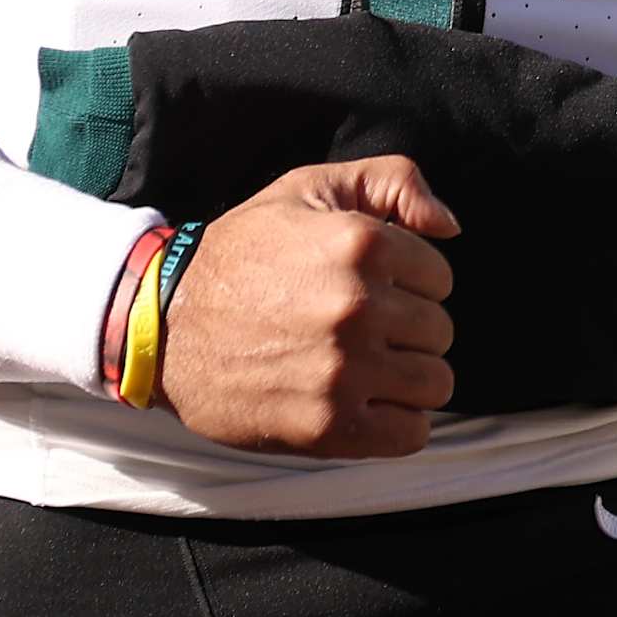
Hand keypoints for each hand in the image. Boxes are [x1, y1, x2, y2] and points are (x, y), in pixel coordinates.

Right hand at [155, 155, 456, 458]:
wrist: (165, 322)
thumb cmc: (243, 252)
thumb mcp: (309, 189)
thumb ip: (392, 183)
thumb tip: (451, 226)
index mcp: (360, 244)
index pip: (440, 277)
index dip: (410, 282)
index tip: (373, 288)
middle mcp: (358, 307)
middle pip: (440, 331)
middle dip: (408, 329)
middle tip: (362, 327)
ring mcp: (344, 371)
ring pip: (435, 382)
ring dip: (408, 376)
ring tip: (367, 365)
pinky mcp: (328, 426)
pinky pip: (411, 433)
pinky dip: (398, 422)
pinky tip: (366, 402)